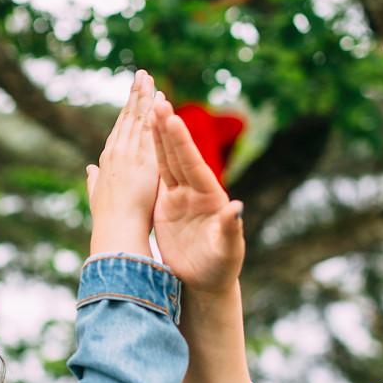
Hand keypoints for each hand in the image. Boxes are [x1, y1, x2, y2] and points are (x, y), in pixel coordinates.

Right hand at [86, 70, 159, 256]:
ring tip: (147, 76)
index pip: (120, 132)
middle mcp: (115, 154)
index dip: (127, 113)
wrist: (115, 234)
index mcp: (107, 163)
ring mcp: (127, 154)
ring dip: (142, 96)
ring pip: (136, 118)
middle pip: (127, 119)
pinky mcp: (141, 158)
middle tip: (141, 75)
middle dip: (134, 96)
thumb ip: (94, 181)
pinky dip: (153, 111)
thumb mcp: (98, 198)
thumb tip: (90, 170)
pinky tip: (159, 95)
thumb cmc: (109, 224)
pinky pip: (149, 129)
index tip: (133, 98)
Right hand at [151, 96, 244, 295]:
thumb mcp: (228, 250)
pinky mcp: (166, 207)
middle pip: (179, 157)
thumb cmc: (221, 268)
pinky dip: (151, 159)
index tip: (173, 119)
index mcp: (210, 198)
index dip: (182, 143)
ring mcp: (180, 198)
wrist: (206, 282)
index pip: (193, 165)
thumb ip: (231, 229)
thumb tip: (237, 208)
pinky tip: (145, 140)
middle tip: (159, 101)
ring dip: (159, 138)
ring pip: (167, 162)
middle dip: (169, 130)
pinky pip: (157, 178)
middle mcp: (195, 192)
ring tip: (152, 110)